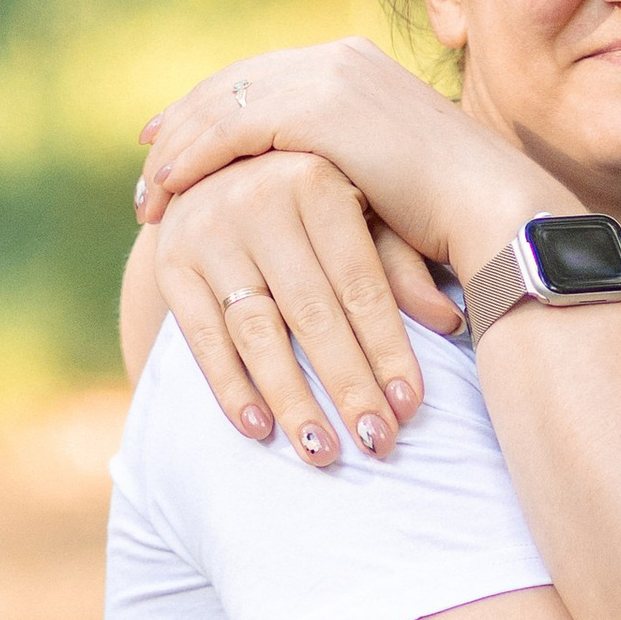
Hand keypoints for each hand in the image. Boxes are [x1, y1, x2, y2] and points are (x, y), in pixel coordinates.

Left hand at [135, 37, 546, 266]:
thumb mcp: (390, 168)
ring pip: (223, 104)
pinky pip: (231, 129)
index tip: (176, 138)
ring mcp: (328, 76)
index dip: (213, 106)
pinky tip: (167, 187)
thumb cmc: (453, 210)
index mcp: (357, 62)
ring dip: (177, 148)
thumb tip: (315, 182)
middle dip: (184, 122)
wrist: (490, 207)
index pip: (264, 78)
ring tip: (147, 192)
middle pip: (234, 83)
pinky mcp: (317, 109)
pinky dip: (192, 158)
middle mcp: (338, 56)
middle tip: (146, 159)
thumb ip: (346, 156)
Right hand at [149, 154, 463, 463]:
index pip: (359, 283)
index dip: (387, 348)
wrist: (214, 168)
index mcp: (315, 182)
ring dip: (292, 400)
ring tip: (324, 451)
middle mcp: (257, 199)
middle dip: (348, 386)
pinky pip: (203, 338)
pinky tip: (260, 430)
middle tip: (377, 443)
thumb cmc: (310, 201)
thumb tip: (450, 321)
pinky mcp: (170, 264)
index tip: (409, 407)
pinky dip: (231, 388)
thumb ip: (400, 265)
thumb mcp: (362, 213)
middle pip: (312, 313)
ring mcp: (208, 232)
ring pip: (258, 332)